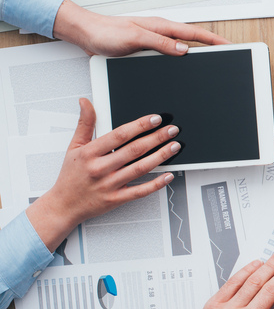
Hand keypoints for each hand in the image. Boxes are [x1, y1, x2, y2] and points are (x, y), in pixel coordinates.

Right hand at [25, 99, 179, 250]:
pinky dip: (155, 183)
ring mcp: (109, 185)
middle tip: (172, 130)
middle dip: (156, 138)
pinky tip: (168, 175)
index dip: (140, 125)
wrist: (63, 205)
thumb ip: (84, 124)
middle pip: (134, 150)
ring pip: (140, 168)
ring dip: (160, 156)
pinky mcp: (115, 199)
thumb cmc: (70, 176)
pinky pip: (139, 191)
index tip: (156, 119)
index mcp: (90, 153)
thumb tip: (86, 102)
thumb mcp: (74, 147)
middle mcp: (100, 168)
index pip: (119, 135)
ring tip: (174, 146)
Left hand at [52, 0, 228, 56]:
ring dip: (196, 52)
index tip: (229, 46)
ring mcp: (154, 41)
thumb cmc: (106, 33)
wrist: (86, 34)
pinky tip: (182, 65)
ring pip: (181, 47)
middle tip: (227, 53)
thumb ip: (160, 43)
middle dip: (211, 45)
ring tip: (212, 60)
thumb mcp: (135, 38)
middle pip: (192, 40)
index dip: (214, 40)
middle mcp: (159, 33)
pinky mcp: (146, 49)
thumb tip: (183, 49)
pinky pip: (169, 54)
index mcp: (161, 27)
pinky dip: (180, 59)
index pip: (194, 34)